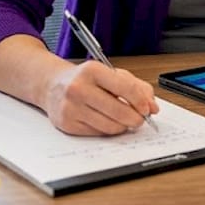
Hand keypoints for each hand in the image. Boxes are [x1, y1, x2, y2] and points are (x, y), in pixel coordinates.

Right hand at [42, 61, 158, 135]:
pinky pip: (98, 133)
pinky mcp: (67, 123)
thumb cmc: (85, 79)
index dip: (141, 102)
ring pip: (110, 126)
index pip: (126, 88)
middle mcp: (79, 88)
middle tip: (140, 119)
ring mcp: (71, 107)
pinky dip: (107, 130)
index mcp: (92, 70)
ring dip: (123, 126)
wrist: (52, 85)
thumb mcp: (110, 74)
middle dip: (136, 118)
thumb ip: (136, 86)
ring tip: (124, 120)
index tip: (148, 109)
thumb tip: (152, 107)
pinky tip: (106, 121)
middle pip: (119, 111)